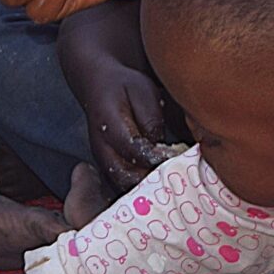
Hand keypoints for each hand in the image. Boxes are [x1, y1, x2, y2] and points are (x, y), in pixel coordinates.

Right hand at [68, 54, 171, 189]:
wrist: (99, 86)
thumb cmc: (124, 87)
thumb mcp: (143, 91)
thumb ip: (151, 118)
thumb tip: (161, 144)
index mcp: (109, 124)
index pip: (132, 148)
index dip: (155, 157)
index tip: (175, 159)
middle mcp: (101, 147)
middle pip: (124, 175)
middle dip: (151, 180)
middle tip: (175, 177)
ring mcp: (102, 160)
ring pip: (123, 184)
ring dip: (145, 187)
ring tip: (169, 183)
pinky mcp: (108, 166)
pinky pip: (123, 184)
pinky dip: (140, 187)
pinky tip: (159, 184)